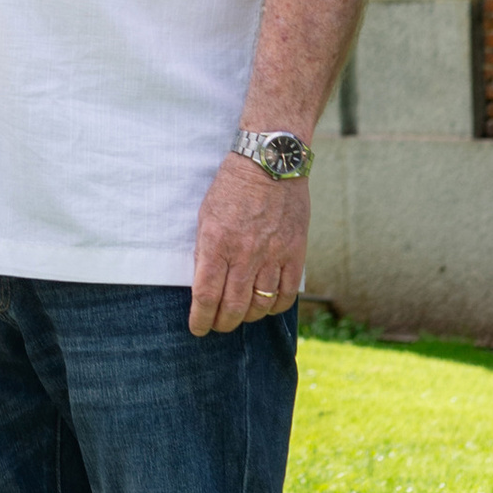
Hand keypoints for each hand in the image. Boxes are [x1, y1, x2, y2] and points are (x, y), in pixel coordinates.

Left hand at [188, 152, 309, 335]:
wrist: (269, 163)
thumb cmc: (231, 187)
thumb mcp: (205, 216)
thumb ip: (205, 250)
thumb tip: (203, 283)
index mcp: (216, 243)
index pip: (206, 295)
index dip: (200, 319)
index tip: (197, 328)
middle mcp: (244, 253)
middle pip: (233, 307)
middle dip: (222, 324)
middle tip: (218, 326)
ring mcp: (272, 255)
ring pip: (259, 305)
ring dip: (247, 317)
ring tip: (240, 316)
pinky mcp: (295, 253)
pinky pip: (286, 294)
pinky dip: (275, 306)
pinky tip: (266, 305)